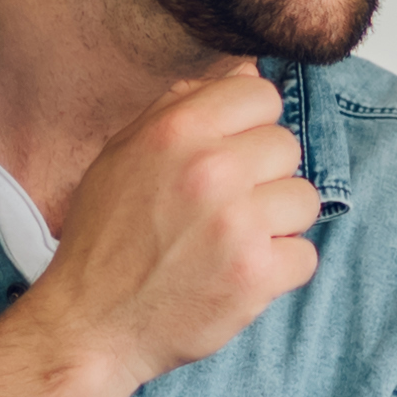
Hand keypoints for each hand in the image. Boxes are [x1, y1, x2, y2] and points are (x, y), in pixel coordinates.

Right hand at [18, 63, 319, 388]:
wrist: (90, 324)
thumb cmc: (105, 239)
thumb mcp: (123, 154)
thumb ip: (182, 107)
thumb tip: (247, 72)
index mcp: (177, 130)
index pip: (262, 95)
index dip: (251, 125)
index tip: (233, 153)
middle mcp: (211, 169)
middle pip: (287, 147)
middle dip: (262, 176)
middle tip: (223, 208)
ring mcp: (238, 224)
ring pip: (304, 200)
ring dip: (276, 223)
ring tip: (232, 242)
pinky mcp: (257, 276)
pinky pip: (306, 255)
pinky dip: (279, 270)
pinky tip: (237, 274)